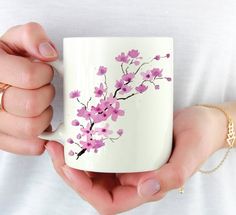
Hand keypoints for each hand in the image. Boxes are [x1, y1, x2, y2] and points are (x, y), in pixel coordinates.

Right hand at [0, 22, 56, 154]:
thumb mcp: (14, 40)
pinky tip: (40, 123)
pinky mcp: (1, 140)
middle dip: (46, 94)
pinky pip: (30, 147)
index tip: (43, 71)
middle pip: (31, 105)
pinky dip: (42, 138)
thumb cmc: (6, 61)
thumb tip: (49, 54)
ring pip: (31, 128)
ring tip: (39, 105)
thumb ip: (32, 36)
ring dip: (45, 115)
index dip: (44, 74)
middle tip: (42, 88)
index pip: (29, 77)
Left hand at [46, 105, 226, 214]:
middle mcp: (133, 177)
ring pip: (94, 169)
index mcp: (146, 187)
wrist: (202, 122)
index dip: (85, 189)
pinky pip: (102, 151)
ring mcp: (128, 162)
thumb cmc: (199, 137)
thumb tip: (144, 189)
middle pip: (93, 185)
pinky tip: (80, 132)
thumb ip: (172, 176)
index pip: (108, 201)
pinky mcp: (127, 147)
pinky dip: (87, 145)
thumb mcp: (190, 153)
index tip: (70, 168)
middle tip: (56, 149)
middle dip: (70, 171)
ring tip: (61, 140)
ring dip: (74, 158)